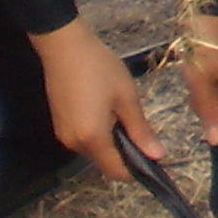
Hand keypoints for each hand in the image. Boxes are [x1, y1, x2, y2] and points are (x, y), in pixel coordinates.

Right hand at [27, 18, 162, 179]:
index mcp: (92, 138)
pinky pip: (84, 139)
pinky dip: (98, 133)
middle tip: (138, 124)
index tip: (152, 152)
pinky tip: (104, 108)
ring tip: (120, 111)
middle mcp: (74, 143)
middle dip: (125, 152)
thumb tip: (157, 156)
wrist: (64, 45)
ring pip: (95, 151)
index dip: (137, 168)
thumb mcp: (126, 96)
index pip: (117, 172)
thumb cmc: (99, 67)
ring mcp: (63, 135)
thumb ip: (141, 130)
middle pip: (105, 162)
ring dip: (111, 141)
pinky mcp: (59, 125)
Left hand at [181, 11, 217, 143]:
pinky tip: (199, 70)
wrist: (214, 2)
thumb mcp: (200, 79)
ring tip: (195, 80)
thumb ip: (209, 111)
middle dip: (213, 116)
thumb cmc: (205, 42)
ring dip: (210, 98)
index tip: (206, 135)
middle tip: (194, 98)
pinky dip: (212, 85)